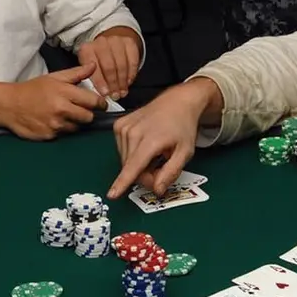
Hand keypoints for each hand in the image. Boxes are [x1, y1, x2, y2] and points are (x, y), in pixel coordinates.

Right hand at [0, 63, 105, 140]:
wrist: (8, 105)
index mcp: (65, 93)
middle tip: (80, 110)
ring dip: (73, 122)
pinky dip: (61, 129)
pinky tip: (52, 121)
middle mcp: (62, 110)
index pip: (94, 101)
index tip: (100, 104)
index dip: (100, 103)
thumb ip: (76, 73)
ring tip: (63, 115)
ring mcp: (55, 124)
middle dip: (87, 114)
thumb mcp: (54, 77)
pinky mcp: (49, 136)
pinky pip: (63, 134)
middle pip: (89, 118)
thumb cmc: (32, 89)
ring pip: (76, 127)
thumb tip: (94, 65)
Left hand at [78, 27, 141, 99]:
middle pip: (109, 66)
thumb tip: (99, 95)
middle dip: (113, 84)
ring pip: (121, 64)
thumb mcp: (87, 68)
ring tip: (122, 92)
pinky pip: (132, 60)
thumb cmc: (96, 61)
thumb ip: (91, 78)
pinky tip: (128, 83)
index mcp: (87, 49)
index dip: (100, 82)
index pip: (93, 67)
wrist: (109, 44)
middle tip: (115, 96)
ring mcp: (116, 40)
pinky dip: (131, 74)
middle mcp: (101, 42)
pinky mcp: (129, 42)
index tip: (105, 94)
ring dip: (122, 81)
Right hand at [108, 78, 221, 198]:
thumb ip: (171, 173)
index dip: (122, 183)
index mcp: (151, 140)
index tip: (112, 194)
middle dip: (145, 174)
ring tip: (154, 152)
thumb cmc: (182, 126)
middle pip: (131, 169)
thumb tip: (157, 190)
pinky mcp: (118, 125)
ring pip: (125, 161)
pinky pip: (122, 150)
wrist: (176, 102)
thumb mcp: (185, 152)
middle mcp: (133, 132)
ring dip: (139, 164)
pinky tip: (144, 144)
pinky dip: (132, 153)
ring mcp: (123, 127)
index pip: (133, 167)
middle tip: (161, 165)